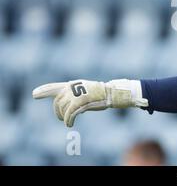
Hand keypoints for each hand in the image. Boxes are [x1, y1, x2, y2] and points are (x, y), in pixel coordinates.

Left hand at [32, 79, 147, 126]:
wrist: (110, 93)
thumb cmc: (98, 94)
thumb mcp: (84, 91)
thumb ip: (72, 96)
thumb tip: (65, 107)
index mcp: (72, 84)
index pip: (55, 87)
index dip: (44, 91)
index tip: (34, 95)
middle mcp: (72, 88)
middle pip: (57, 102)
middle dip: (57, 112)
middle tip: (61, 118)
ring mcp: (76, 95)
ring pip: (63, 109)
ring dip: (63, 117)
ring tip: (68, 121)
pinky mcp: (80, 102)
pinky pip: (69, 114)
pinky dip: (68, 120)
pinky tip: (70, 124)